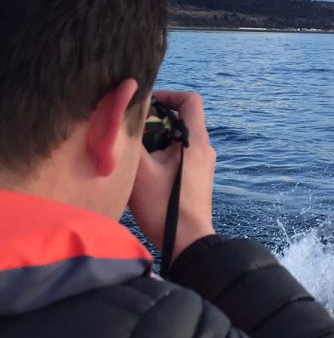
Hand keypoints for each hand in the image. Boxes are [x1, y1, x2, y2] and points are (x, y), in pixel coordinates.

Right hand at [129, 91, 216, 260]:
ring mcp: (204, 165)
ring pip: (180, 138)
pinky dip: (163, 153)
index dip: (169, 95)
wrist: (187, 242)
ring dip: (157, 138)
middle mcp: (205, 149)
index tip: (146, 104)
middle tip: (133, 129)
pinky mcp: (198, 178)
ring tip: (134, 150)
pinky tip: (143, 169)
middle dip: (157, 119)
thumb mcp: (140, 169)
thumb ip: (133, 138)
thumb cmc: (163, 206)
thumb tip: (123, 116)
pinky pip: (181, 155)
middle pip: (183, 119)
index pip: (191, 100)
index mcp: (196, 142)